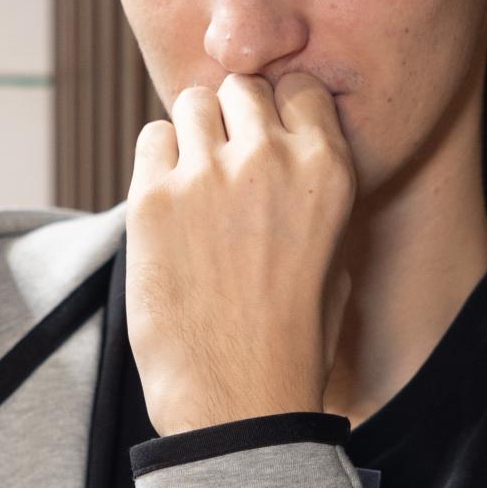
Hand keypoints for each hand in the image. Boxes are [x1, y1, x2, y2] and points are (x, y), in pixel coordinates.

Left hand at [125, 69, 355, 436]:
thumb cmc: (292, 341)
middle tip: (224, 167)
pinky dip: (157, 163)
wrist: (238, 399)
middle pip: (242, 88)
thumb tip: (288, 156)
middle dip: (233, 119)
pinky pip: (151, 139)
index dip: (280, 111)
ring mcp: (208, 176)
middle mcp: (271, 160)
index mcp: (329, 171)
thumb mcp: (335, 260)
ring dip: (193, 136)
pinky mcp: (153, 198)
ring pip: (193, 103)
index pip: (300, 87)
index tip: (267, 140)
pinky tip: (168, 207)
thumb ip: (313, 196)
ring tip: (195, 187)